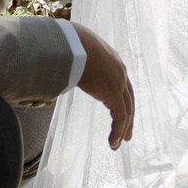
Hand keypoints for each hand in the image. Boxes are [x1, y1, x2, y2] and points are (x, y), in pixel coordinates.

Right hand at [73, 24, 134, 149]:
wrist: (74, 44)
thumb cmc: (70, 44)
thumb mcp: (77, 51)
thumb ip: (74, 61)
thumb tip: (58, 63)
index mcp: (112, 60)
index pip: (121, 82)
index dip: (122, 98)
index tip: (121, 110)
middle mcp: (120, 72)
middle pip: (128, 98)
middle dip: (128, 117)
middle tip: (127, 132)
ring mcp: (119, 84)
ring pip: (126, 111)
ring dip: (123, 129)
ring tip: (118, 143)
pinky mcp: (114, 95)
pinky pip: (120, 118)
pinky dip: (117, 131)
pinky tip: (113, 143)